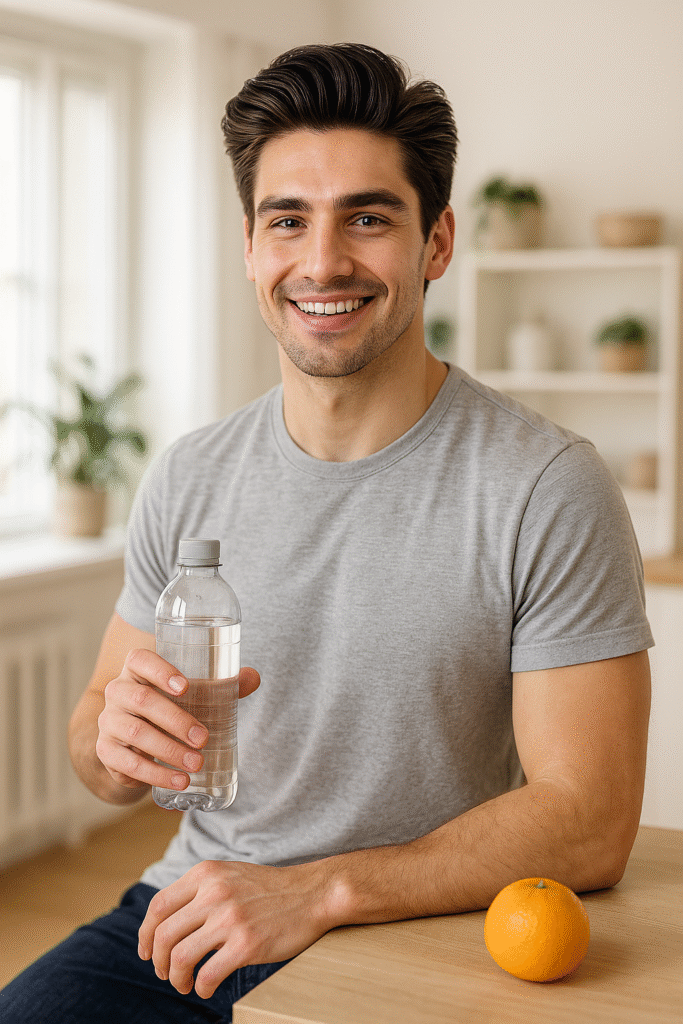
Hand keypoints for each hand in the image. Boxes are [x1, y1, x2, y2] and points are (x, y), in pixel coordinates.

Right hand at [95, 649, 259, 792]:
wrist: (130, 739)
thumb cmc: (167, 706)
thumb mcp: (189, 694)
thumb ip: (220, 685)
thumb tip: (254, 677)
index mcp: (137, 670)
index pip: (140, 659)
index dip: (161, 671)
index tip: (187, 687)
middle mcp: (118, 691)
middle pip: (142, 700)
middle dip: (176, 720)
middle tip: (204, 739)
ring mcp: (109, 721)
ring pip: (136, 732)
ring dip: (169, 751)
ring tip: (196, 764)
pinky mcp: (106, 751)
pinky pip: (128, 763)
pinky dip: (156, 774)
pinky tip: (178, 781)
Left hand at [137, 859, 333, 997]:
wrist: (311, 893)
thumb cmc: (269, 889)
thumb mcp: (229, 875)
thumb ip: (199, 891)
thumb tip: (165, 923)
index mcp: (206, 874)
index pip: (158, 906)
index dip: (146, 934)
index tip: (146, 952)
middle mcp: (214, 893)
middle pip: (163, 935)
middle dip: (158, 962)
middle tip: (166, 973)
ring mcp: (230, 918)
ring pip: (180, 957)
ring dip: (176, 978)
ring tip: (185, 983)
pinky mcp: (246, 944)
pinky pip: (207, 974)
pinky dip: (200, 987)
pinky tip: (206, 986)